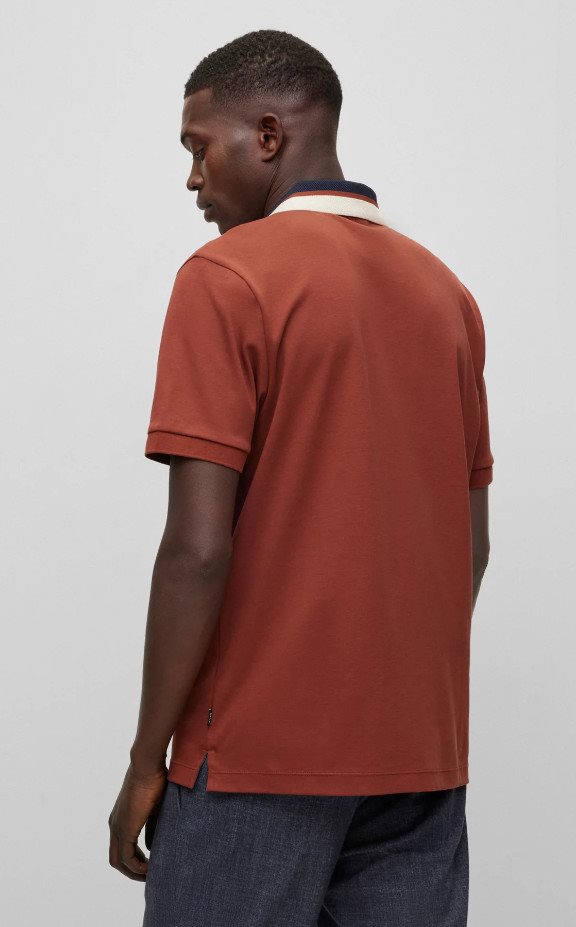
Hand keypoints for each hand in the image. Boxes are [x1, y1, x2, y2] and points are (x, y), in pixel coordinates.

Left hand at [108, 760, 166, 879]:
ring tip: (151, 875)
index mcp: (121, 819)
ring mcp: (117, 827)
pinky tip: (150, 868)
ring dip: (134, 872)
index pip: (122, 848)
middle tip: (149, 875)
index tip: (150, 864)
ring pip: (118, 862)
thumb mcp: (155, 809)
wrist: (148, 766)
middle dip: (132, 871)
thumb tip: (151, 847)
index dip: (135, 860)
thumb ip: (152, 828)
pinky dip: (137, 867)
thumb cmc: (155, 781)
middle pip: (116, 860)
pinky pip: (126, 858)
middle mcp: (115, 825)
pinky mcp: (124, 829)